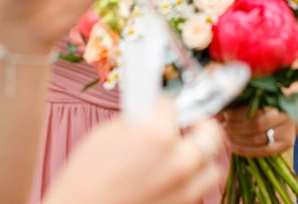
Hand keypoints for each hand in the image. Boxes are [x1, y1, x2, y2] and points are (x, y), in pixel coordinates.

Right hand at [46, 99, 225, 203]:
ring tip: (188, 153)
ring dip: (203, 158)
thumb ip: (136, 123)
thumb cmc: (84, 181)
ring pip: (214, 169)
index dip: (163, 105)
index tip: (160, 107)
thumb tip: (149, 116)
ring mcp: (183, 191)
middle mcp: (178, 163)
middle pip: (211, 134)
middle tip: (191, 123)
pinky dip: (191, 183)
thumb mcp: (105, 136)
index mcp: (157, 136)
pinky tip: (173, 179)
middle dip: (202, 123)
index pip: (172, 106)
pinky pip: (198, 193)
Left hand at [217, 105, 295, 158]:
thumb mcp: (257, 101)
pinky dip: (246, 150)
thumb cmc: (268, 106)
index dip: (237, 114)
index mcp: (276, 100)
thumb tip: (216, 113)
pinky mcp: (286, 144)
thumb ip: (239, 105)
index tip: (225, 115)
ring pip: (258, 139)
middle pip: (256, 125)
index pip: (254, 109)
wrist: (289, 115)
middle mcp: (284, 115)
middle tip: (224, 127)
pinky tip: (234, 147)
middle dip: (236, 127)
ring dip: (238, 139)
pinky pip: (263, 151)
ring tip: (227, 136)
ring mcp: (287, 131)